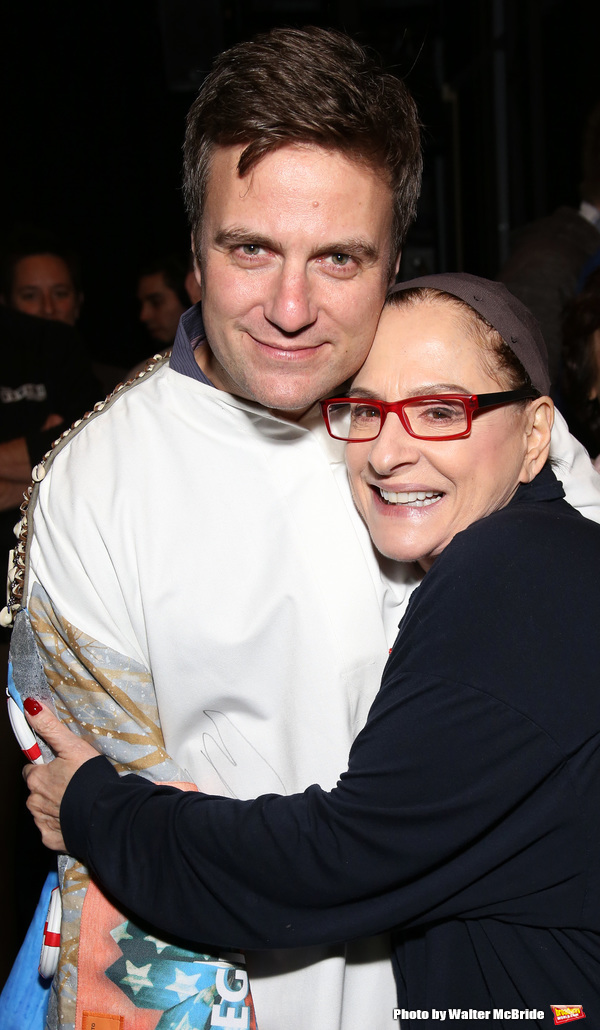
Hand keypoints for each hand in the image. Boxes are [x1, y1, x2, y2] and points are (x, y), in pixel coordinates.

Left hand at [22, 699, 99, 851]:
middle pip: (37, 790)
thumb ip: (49, 726)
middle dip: (50, 786)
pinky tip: (75, 816)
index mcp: (37, 778)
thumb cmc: (91, 781)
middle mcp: (34, 801)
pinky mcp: (52, 838)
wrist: (106, 816)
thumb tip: (31, 707)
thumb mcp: (72, 746)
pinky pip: (51, 830)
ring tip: (77, 798)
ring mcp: (42, 821)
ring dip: (55, 804)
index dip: (45, 766)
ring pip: (43, 809)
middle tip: (72, 782)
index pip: (31, 769)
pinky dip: (61, 823)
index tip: (58, 766)